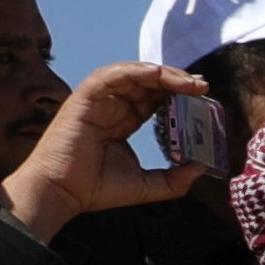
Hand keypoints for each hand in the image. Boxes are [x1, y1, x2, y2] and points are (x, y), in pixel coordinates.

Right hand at [4, 61, 212, 234]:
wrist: (62, 193)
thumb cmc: (95, 188)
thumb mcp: (147, 185)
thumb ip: (175, 179)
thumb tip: (201, 168)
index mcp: (124, 121)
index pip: (155, 98)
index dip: (179, 93)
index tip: (203, 95)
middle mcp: (112, 107)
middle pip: (148, 82)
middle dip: (176, 80)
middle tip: (202, 85)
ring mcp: (97, 101)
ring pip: (132, 74)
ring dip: (162, 73)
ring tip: (188, 82)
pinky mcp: (83, 99)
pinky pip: (110, 75)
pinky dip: (134, 71)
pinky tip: (157, 75)